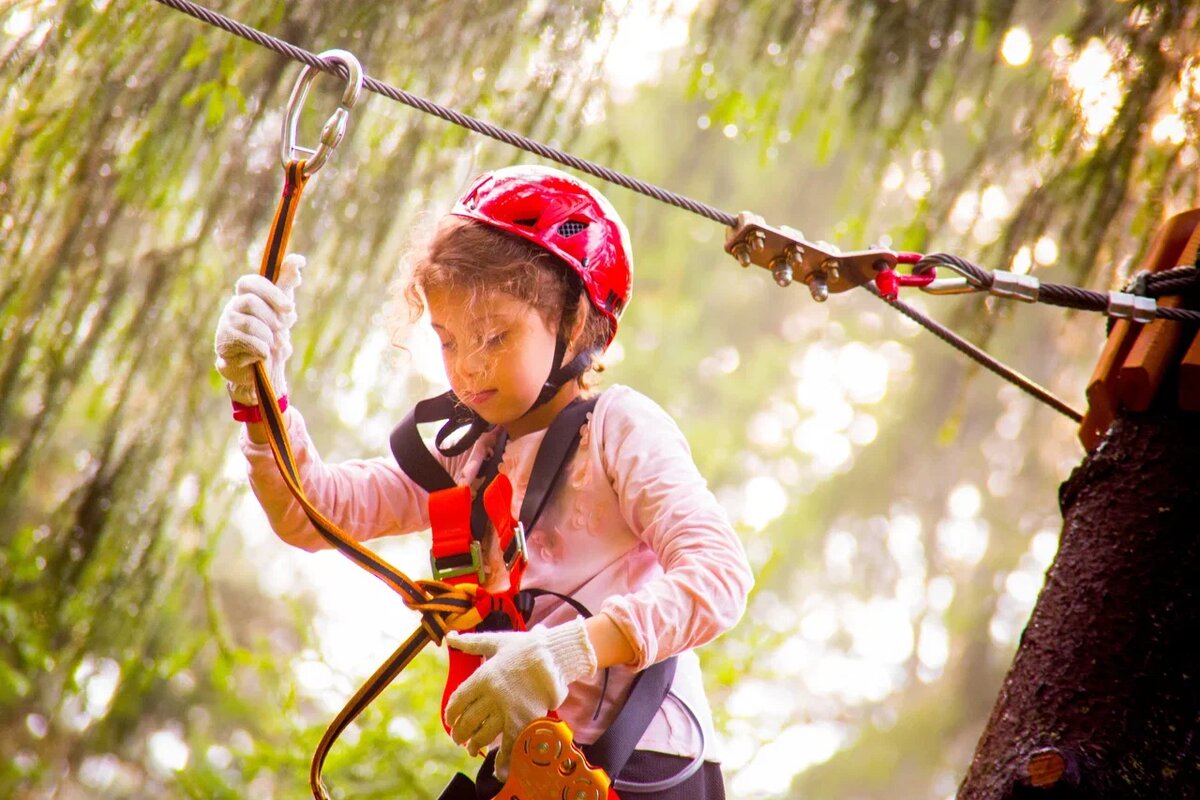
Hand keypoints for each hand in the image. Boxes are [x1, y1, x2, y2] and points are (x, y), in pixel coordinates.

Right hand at [213, 254, 303, 406]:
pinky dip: (262, 350)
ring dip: (268, 336)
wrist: (260, 367)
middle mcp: (232, 308)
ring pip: (249, 323)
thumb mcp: (282, 307)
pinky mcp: (223, 346)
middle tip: (283, 330)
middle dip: (272, 317)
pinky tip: (264, 355)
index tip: (290, 308)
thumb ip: (287, 283)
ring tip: (274, 345)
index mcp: (246, 296)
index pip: (249, 282)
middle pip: (250, 301)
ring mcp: (225, 326)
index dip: (270, 292)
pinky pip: (246, 343)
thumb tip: (298, 259)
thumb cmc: (271, 332)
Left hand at [445, 618, 596, 778]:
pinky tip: (498, 769)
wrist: (556, 656)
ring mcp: (507, 709)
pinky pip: (509, 745)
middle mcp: (491, 695)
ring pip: (483, 735)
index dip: (451, 714)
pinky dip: (503, 760)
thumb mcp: (497, 642)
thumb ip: (472, 643)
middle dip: (460, 734)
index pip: (457, 701)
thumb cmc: (526, 646)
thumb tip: (450, 637)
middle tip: (458, 740)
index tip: (451, 721)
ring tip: (472, 749)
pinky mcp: (524, 720)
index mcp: (482, 676)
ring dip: (475, 745)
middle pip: (467, 721)